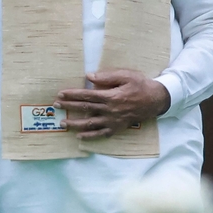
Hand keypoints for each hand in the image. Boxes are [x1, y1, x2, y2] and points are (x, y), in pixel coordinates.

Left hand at [54, 69, 170, 139]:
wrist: (157, 100)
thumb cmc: (141, 85)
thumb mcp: (126, 76)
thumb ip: (107, 77)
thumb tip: (89, 76)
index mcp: (110, 96)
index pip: (86, 95)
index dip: (72, 94)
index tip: (60, 94)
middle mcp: (110, 110)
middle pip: (85, 108)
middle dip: (69, 107)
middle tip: (56, 105)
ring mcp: (113, 120)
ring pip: (91, 123)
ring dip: (75, 124)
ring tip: (63, 123)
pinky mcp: (118, 127)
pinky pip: (102, 134)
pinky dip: (90, 136)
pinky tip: (80, 137)